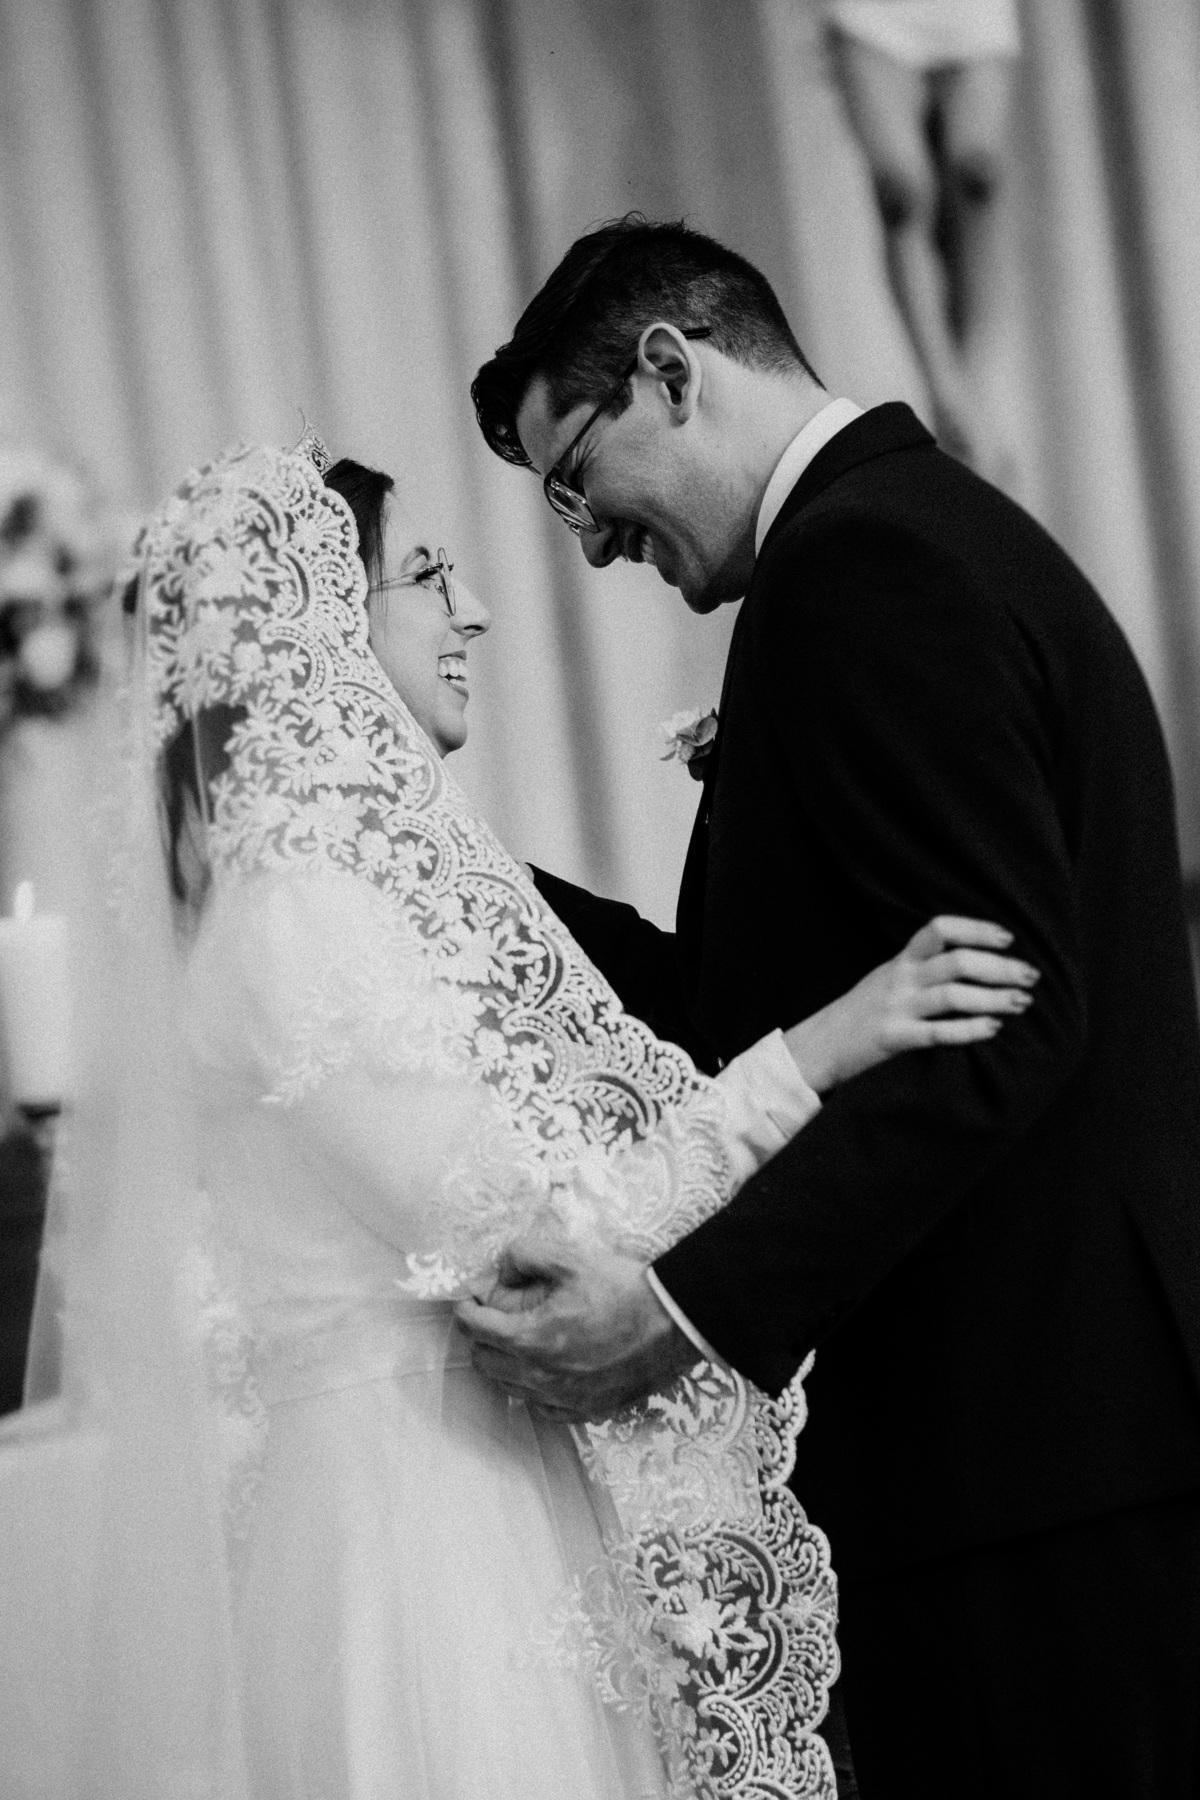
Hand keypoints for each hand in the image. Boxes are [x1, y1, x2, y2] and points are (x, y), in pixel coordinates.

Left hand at [455, 1223, 698, 1423]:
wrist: (674, 1323)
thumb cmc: (624, 1290)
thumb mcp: (571, 1258)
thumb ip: (525, 1254)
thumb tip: (501, 1266)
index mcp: (532, 1339)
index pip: (474, 1329)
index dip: (466, 1309)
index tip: (470, 1299)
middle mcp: (542, 1377)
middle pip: (485, 1363)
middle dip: (482, 1337)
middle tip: (496, 1316)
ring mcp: (565, 1399)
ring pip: (511, 1389)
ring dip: (506, 1364)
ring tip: (522, 1340)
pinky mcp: (589, 1411)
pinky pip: (544, 1409)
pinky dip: (536, 1390)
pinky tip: (549, 1369)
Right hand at [784, 915, 1038, 1090]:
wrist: (820, 1044)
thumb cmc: (863, 1011)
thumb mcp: (888, 978)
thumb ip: (922, 966)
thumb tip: (973, 958)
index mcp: (901, 960)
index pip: (940, 928)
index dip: (976, 929)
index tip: (1008, 938)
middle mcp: (900, 978)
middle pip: (956, 961)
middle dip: (1000, 967)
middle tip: (1031, 976)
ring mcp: (896, 1008)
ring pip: (952, 995)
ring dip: (994, 997)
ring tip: (1022, 1003)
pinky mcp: (894, 1038)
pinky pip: (938, 1032)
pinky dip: (969, 1029)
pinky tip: (994, 1029)